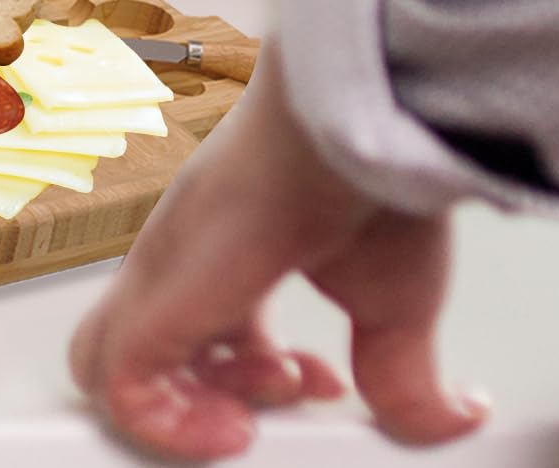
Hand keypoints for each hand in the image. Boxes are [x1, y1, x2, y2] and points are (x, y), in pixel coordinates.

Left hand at [70, 44, 486, 459]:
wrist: (352, 131)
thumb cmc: (368, 188)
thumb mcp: (395, 305)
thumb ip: (403, 372)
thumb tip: (447, 417)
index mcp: (225, 253)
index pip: (204, 328)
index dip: (255, 374)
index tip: (318, 380)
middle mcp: (181, 259)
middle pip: (148, 349)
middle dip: (213, 396)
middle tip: (278, 395)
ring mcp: (162, 273)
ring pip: (111, 364)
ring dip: (188, 414)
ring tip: (259, 414)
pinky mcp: (157, 296)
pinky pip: (114, 380)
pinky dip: (163, 425)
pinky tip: (236, 426)